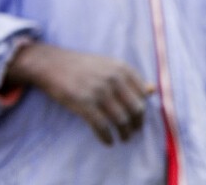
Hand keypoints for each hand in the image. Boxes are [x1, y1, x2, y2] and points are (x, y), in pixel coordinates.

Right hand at [4, 43, 154, 144]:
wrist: (53, 64)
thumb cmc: (83, 66)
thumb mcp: (110, 65)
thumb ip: (131, 78)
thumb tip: (152, 90)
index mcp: (122, 68)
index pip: (142, 94)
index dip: (143, 109)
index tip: (139, 118)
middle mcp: (114, 79)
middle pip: (135, 108)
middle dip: (137, 124)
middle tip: (134, 132)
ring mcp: (99, 92)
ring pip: (121, 120)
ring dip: (124, 133)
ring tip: (124, 138)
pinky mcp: (84, 104)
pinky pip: (101, 126)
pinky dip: (107, 137)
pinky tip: (108, 142)